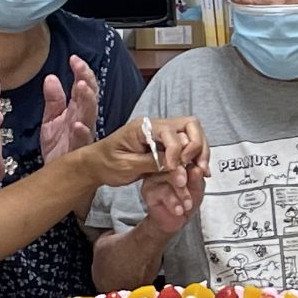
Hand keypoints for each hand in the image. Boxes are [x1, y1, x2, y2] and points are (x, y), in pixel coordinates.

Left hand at [40, 56, 99, 163]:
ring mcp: (83, 135)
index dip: (81, 71)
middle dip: (87, 81)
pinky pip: (82, 141)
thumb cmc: (59, 147)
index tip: (74, 58)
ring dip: (87, 101)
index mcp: (77, 110)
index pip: (83, 86)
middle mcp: (83, 120)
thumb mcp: (52, 119)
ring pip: (89, 115)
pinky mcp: (79, 151)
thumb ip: (54, 99)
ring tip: (82, 87)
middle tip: (80, 68)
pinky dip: (81, 132)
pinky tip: (77, 124)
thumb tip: (52, 77)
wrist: (56, 176)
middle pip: (89, 96)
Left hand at [87, 114, 207, 188]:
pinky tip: (199, 172)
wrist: (95, 165)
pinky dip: (196, 158)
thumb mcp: (126, 165)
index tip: (174, 169)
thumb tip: (175, 166)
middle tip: (197, 168)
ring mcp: (163, 135)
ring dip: (200, 152)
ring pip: (193, 134)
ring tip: (202, 172)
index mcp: (143, 127)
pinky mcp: (166, 146)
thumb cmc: (106, 163)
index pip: (169, 132)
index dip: (176, 150)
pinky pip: (187, 147)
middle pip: (189, 125)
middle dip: (197, 146)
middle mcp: (156, 126)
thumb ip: (151, 163)